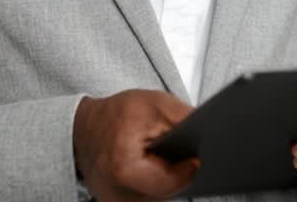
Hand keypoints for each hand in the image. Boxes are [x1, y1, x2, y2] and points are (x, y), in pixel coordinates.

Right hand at [73, 89, 199, 201]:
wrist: (85, 128)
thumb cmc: (116, 116)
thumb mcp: (156, 104)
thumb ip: (185, 118)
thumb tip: (211, 131)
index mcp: (125, 169)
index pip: (174, 184)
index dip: (189, 168)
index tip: (194, 157)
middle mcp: (118, 195)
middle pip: (168, 193)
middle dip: (176, 172)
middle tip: (170, 151)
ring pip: (160, 198)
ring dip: (165, 179)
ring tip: (156, 157)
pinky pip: (149, 198)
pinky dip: (153, 183)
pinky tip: (149, 166)